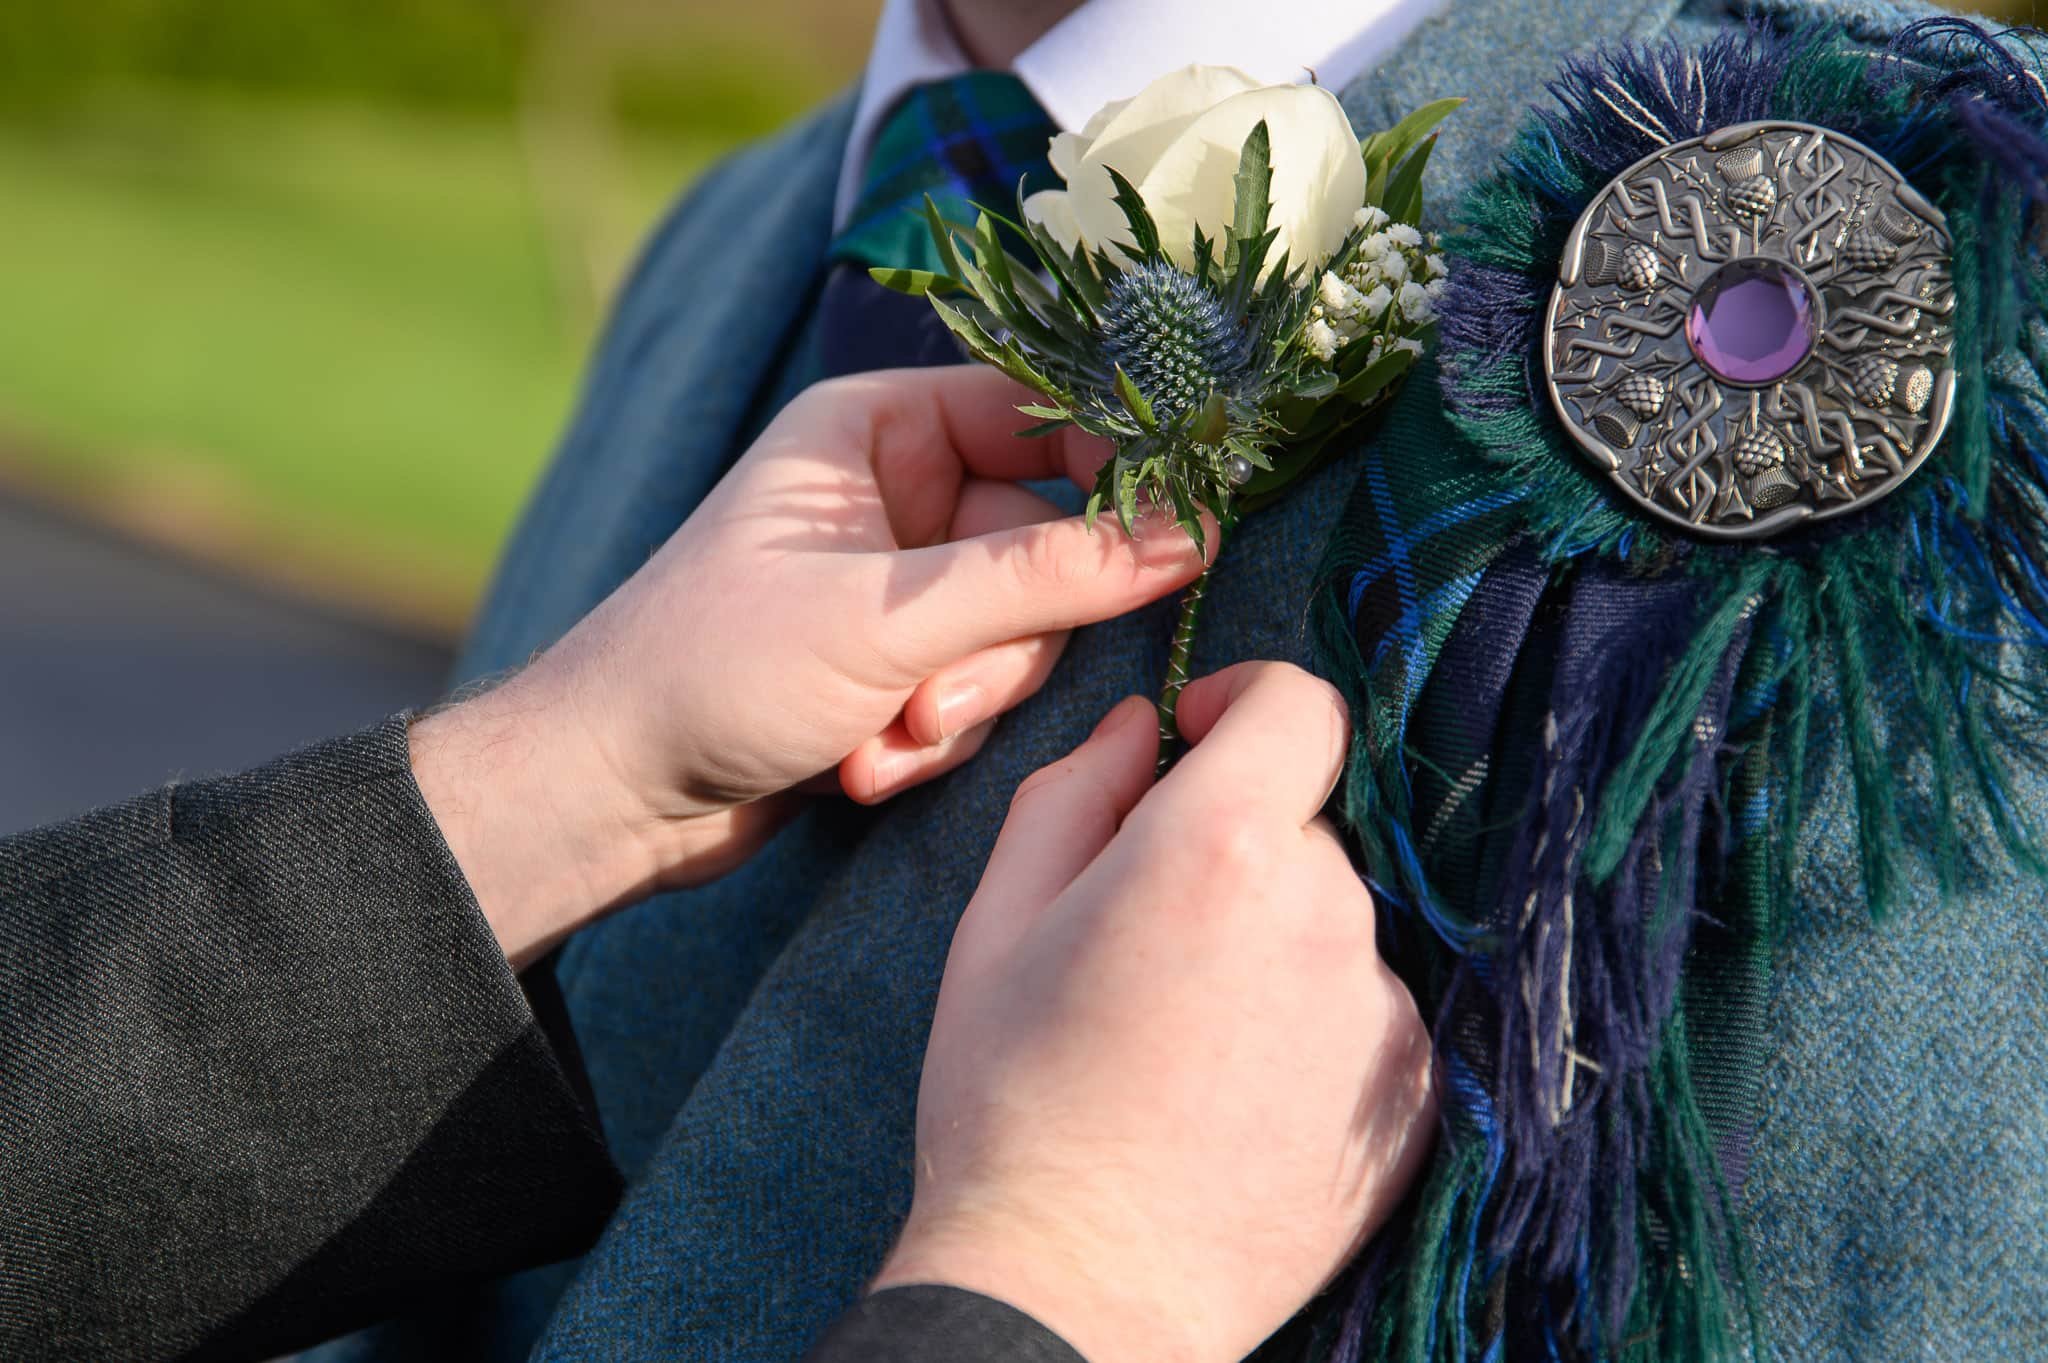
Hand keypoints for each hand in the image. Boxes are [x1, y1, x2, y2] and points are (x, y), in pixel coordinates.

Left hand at [411, 367, 1210, 966]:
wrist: (608, 797)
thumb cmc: (710, 670)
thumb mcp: (886, 618)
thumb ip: (1045, 575)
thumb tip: (1192, 532)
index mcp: (877, 431)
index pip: (1041, 417)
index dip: (1111, 471)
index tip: (1178, 534)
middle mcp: (896, 497)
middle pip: (1045, 548)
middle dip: (995, 646)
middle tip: (927, 699)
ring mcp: (901, 588)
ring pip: (1020, 637)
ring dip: (959, 707)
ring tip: (879, 742)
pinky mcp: (898, 669)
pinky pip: (977, 693)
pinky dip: (928, 743)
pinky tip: (858, 770)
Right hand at [873, 663, 1436, 1362]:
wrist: (1080, 1290)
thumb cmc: (1010, 1101)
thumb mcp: (997, 923)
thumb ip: (1075, 792)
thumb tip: (1144, 725)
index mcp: (1220, 846)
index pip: (1298, 703)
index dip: (1242, 701)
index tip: (1198, 738)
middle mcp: (1328, 911)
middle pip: (1303, 821)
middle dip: (1235, 844)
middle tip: (1149, 936)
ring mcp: (1384, 1006)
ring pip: (1334, 918)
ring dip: (1275, 935)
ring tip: (1189, 1034)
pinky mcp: (1417, 1089)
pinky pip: (1366, 1005)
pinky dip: (1313, 1020)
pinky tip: (1239, 1091)